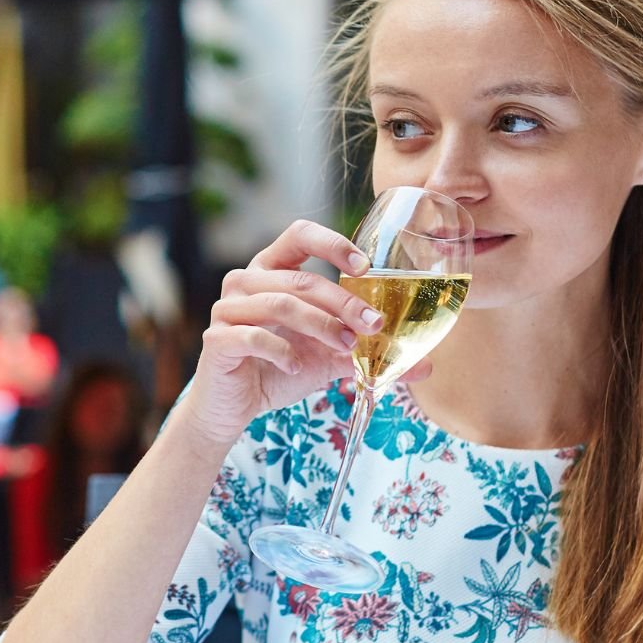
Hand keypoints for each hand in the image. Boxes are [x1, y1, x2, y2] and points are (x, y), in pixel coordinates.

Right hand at [178, 219, 427, 447]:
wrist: (233, 407)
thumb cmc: (279, 369)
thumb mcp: (328, 357)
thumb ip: (367, 352)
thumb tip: (425, 365)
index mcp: (271, 270)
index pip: (300, 235)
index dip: (332, 243)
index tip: (366, 267)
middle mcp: (245, 281)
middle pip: (300, 280)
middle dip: (343, 302)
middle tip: (374, 326)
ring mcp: (227, 309)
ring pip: (279, 304)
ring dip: (320, 326)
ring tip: (345, 348)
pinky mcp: (217, 339)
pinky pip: (254, 336)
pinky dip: (283, 351)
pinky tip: (297, 368)